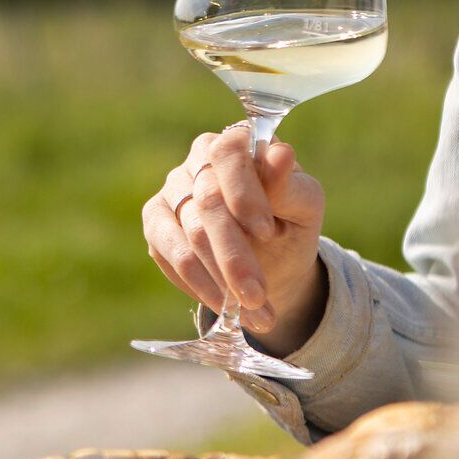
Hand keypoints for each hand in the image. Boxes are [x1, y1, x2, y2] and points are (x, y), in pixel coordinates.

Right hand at [141, 123, 328, 356]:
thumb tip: (280, 154)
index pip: (227, 154)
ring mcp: (170, 194)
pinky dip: (201, 286)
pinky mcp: (155, 227)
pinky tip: (226, 306)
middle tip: (258, 296)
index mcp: (233, 145)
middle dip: (234, 255)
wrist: (273, 262)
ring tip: (253, 313)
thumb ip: (290, 184)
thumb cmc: (290, 223)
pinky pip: (172, 258)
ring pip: (188, 237)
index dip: (243, 192)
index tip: (266, 232)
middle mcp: (195, 163)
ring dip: (220, 280)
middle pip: (207, 204)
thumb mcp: (303, 206)